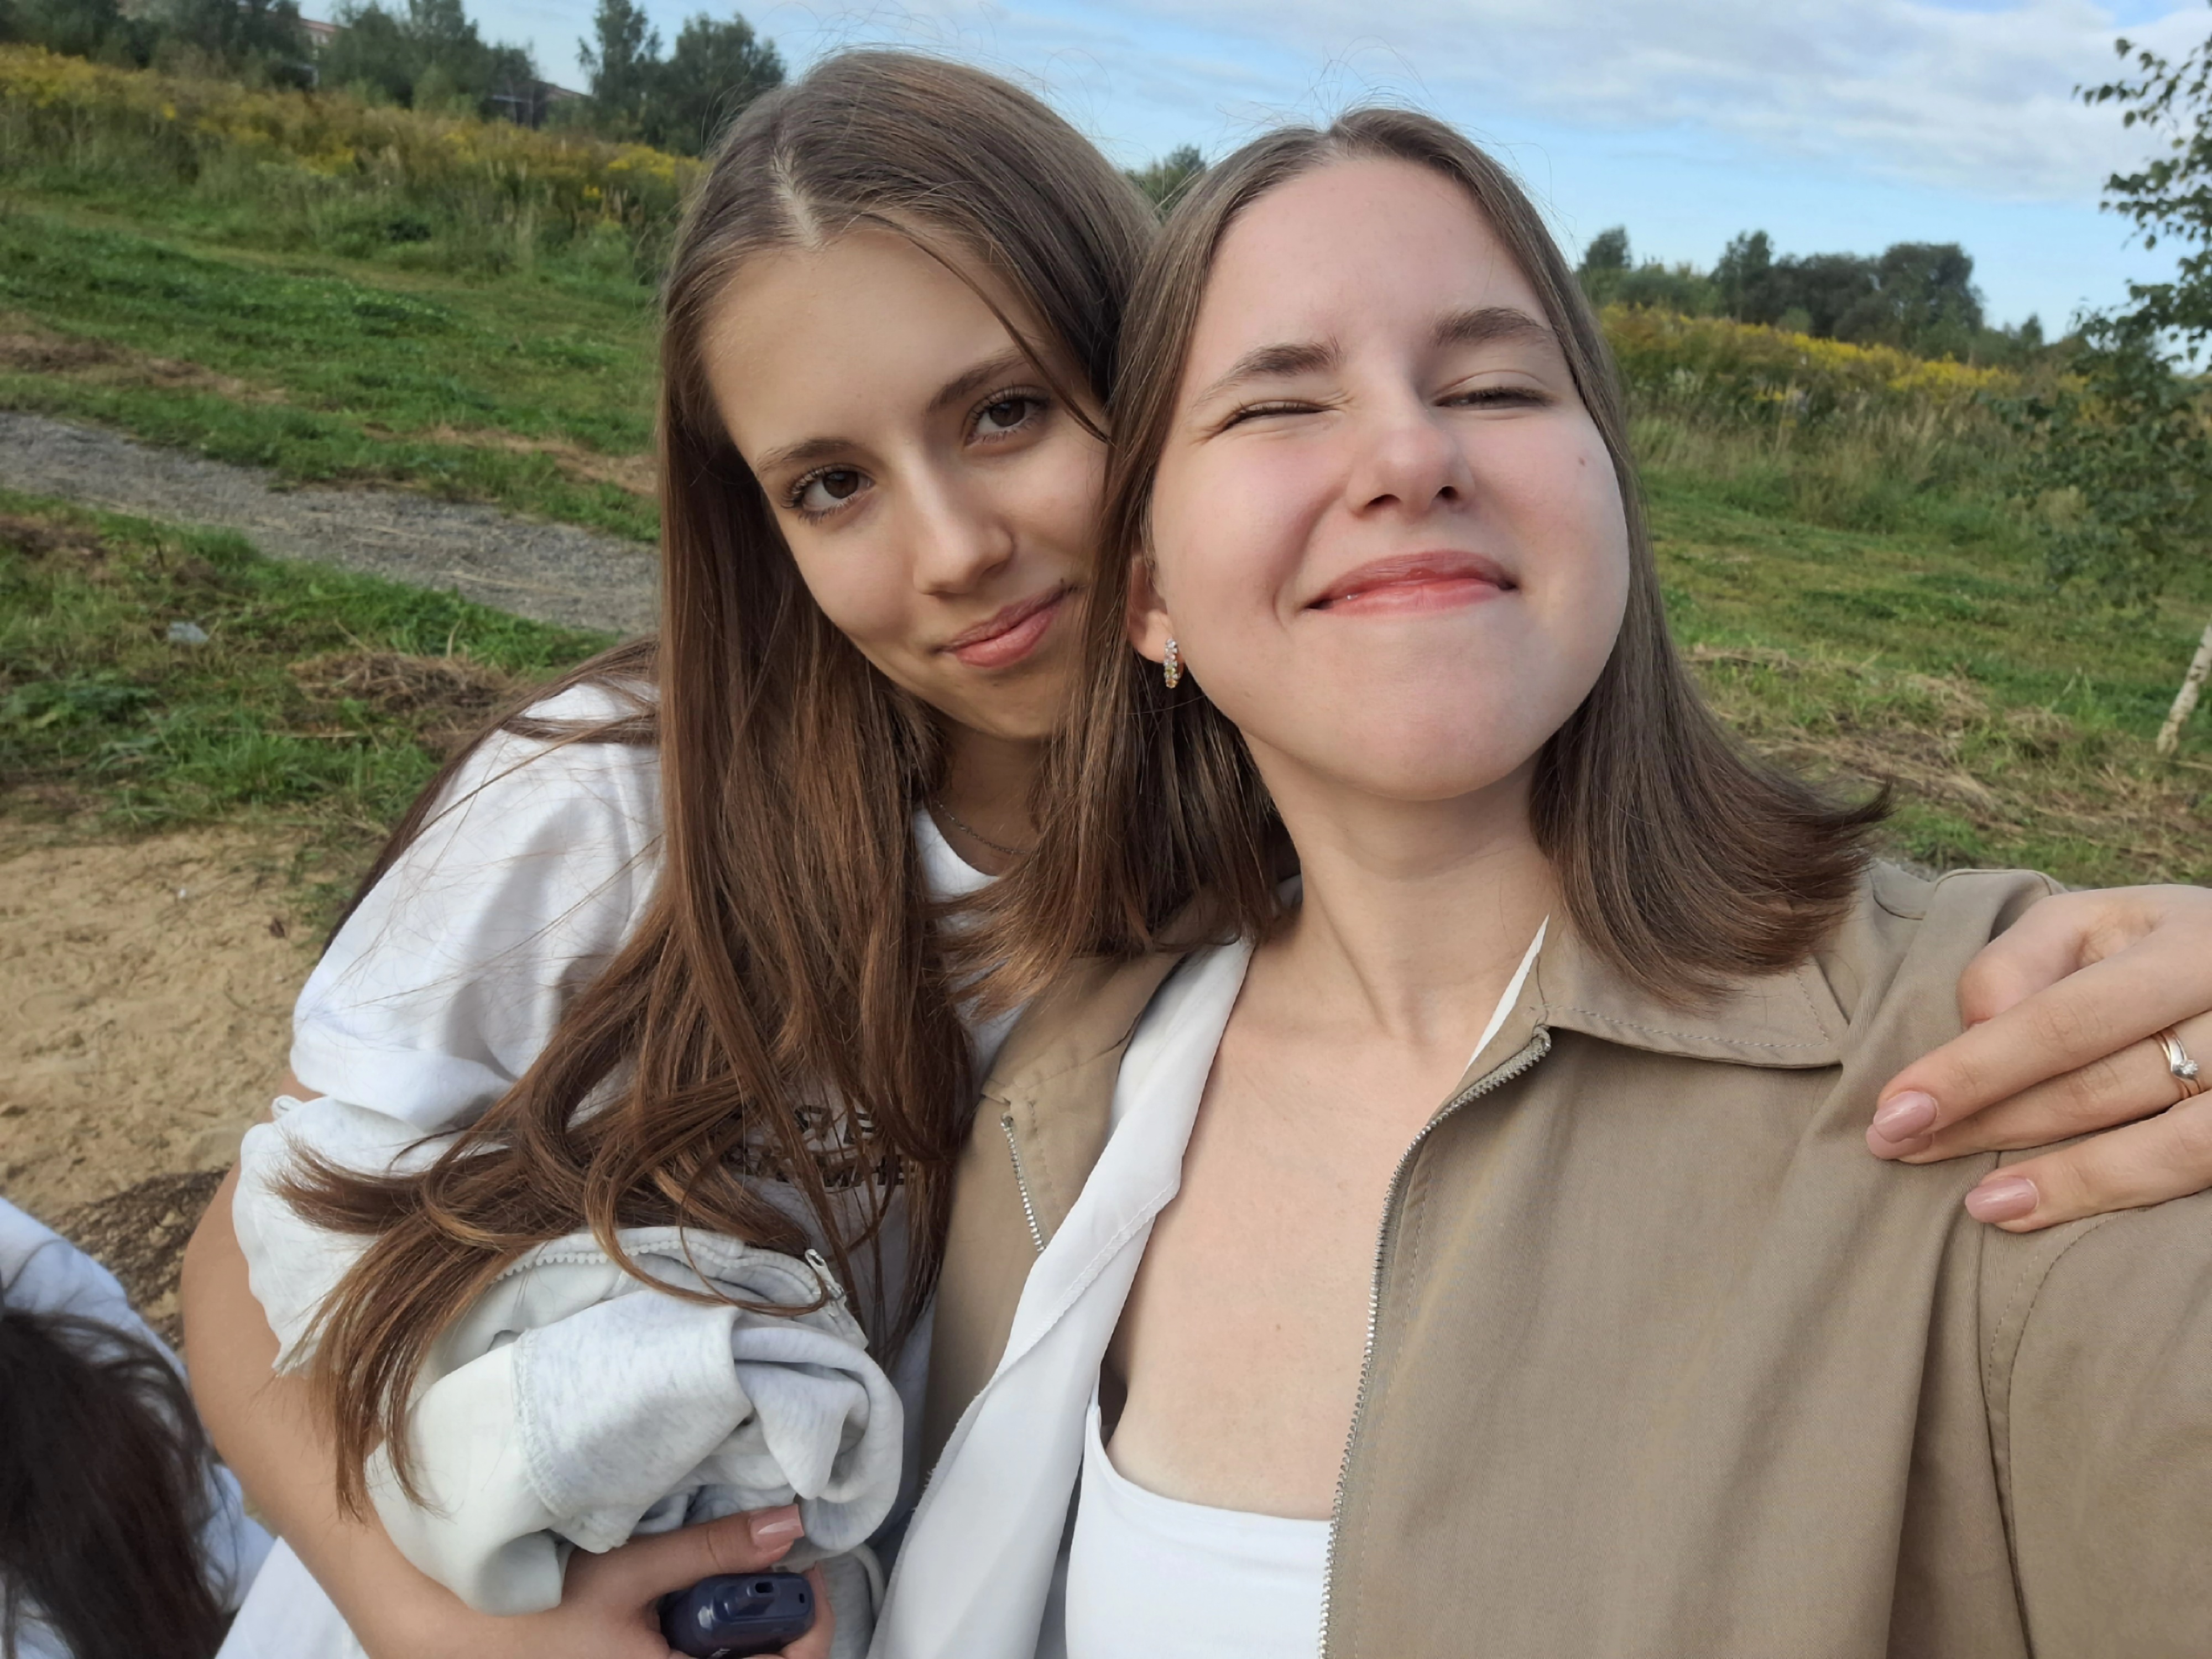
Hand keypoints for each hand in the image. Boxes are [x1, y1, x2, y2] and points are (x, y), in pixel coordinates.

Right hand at [364, 1506, 833, 1658]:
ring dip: (740, 1629)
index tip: (809, 1571)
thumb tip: (789, 1523)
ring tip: (725, 1579)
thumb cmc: (533, 1616)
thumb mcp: (626, 1573)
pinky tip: (688, 1602)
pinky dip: (706, 1634)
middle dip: (776, 1620)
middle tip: (769, 1566)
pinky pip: (692, 1658)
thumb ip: (710, 1550)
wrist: (452, 1637)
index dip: (812, 1622)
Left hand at [1867, 885, 2211, 1231]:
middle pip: (2102, 1084)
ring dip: (2059, 1179)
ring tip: (1976, 1203)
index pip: (2062, 1019)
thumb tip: (1976, 1030)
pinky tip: (2042, 1212)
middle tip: (1898, 1149)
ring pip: (2163, 1143)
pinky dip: (2116, 1194)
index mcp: (2189, 942)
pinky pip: (2197, 1172)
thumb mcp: (2086, 925)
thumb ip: (2019, 962)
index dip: (1972, 1069)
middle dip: (1988, 1123)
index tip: (1894, 1109)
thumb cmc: (2149, 948)